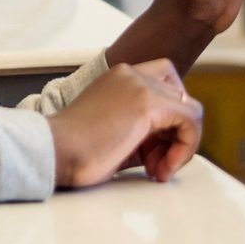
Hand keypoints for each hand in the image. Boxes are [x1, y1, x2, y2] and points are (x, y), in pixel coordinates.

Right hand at [48, 59, 203, 186]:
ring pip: (190, 110)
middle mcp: (132, 74)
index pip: (167, 85)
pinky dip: (184, 149)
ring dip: (182, 146)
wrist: (54, 152)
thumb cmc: (76, 151)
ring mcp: (140, 85)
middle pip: (181, 98)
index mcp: (121, 77)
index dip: (169, 117)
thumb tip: (176, 141)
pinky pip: (190, 122)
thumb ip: (146, 129)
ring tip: (157, 170)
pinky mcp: (147, 103)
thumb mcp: (118, 132)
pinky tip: (161, 170)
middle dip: (175, 135)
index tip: (153, 148)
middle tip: (155, 164)